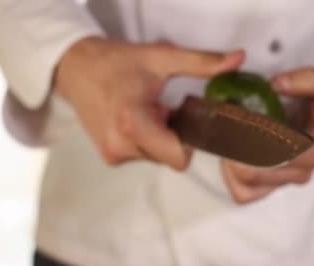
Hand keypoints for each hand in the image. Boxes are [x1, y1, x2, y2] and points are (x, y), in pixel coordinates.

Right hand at [55, 37, 244, 169]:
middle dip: (172, 135)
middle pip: (169, 157)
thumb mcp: (162, 58)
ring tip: (144, 110)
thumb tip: (237, 60)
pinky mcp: (109, 157)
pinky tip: (134, 119)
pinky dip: (144, 141)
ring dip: (158, 138)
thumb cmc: (116, 62)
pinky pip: (142, 156)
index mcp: (133, 122)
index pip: (178, 159)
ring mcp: (113, 153)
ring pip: (156, 158)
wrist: (76, 69)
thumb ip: (202, 62)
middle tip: (161, 107)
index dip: (188, 141)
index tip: (181, 116)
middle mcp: (121, 144)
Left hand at [221, 66, 313, 202]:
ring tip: (233, 132)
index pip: (270, 156)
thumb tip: (279, 84)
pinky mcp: (270, 186)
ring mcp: (283, 181)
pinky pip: (241, 192)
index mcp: (311, 152)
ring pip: (242, 184)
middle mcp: (297, 172)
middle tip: (229, 120)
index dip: (248, 137)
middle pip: (250, 173)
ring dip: (230, 157)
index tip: (239, 115)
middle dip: (234, 145)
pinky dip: (230, 173)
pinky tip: (235, 149)